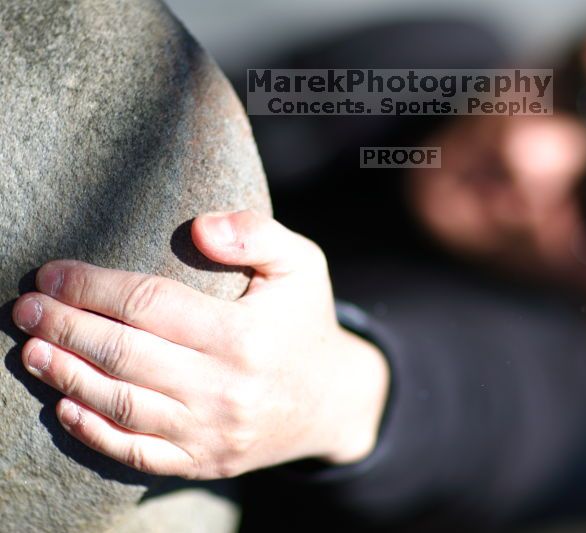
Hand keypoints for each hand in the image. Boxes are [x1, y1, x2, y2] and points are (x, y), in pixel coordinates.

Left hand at [12, 209, 388, 478]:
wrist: (332, 401)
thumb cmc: (306, 323)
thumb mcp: (303, 264)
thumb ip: (257, 234)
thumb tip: (199, 229)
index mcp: (244, 335)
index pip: (149, 304)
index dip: (92, 287)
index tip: (52, 273)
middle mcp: (225, 389)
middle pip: (124, 355)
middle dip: (65, 327)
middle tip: (25, 308)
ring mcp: (212, 432)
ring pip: (123, 405)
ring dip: (67, 377)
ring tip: (31, 351)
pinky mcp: (204, 461)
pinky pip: (138, 454)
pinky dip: (94, 433)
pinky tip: (65, 407)